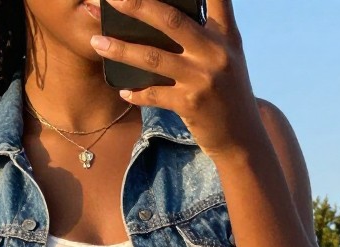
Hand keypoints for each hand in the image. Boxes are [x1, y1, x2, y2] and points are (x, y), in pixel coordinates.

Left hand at [91, 0, 263, 159]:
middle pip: (170, 20)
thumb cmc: (228, 94)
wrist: (243, 140)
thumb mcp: (227, 59)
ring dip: (121, 50)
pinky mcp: (191, 105)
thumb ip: (206, 35)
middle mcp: (215, 52)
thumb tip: (164, 18)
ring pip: (154, 58)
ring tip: (97, 42)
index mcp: (226, 35)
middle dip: (138, 5)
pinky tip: (122, 89)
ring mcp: (202, 79)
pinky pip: (154, 94)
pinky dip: (136, 92)